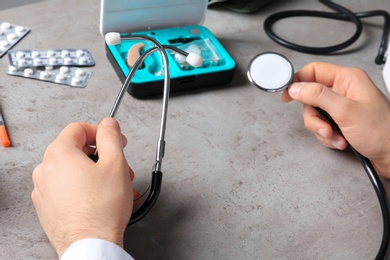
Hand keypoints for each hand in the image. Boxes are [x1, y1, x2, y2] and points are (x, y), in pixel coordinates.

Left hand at [32, 118, 135, 257]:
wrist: (91, 245)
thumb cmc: (101, 209)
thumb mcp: (115, 163)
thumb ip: (111, 137)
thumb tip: (108, 124)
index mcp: (59, 154)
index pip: (78, 128)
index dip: (101, 131)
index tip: (114, 140)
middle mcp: (45, 170)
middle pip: (76, 150)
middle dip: (102, 155)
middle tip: (119, 165)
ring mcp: (43, 190)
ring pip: (73, 170)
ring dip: (97, 172)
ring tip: (116, 185)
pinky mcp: (47, 206)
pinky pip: (68, 188)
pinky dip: (85, 187)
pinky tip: (103, 197)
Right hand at [281, 62, 389, 177]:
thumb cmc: (382, 131)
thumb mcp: (345, 111)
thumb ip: (317, 96)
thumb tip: (296, 88)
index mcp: (347, 79)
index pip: (314, 71)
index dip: (298, 82)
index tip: (286, 95)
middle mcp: (344, 91)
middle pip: (311, 97)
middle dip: (314, 117)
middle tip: (324, 127)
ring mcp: (342, 108)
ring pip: (315, 115)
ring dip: (322, 130)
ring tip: (336, 137)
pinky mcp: (341, 122)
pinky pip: (322, 126)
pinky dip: (328, 137)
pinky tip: (341, 142)